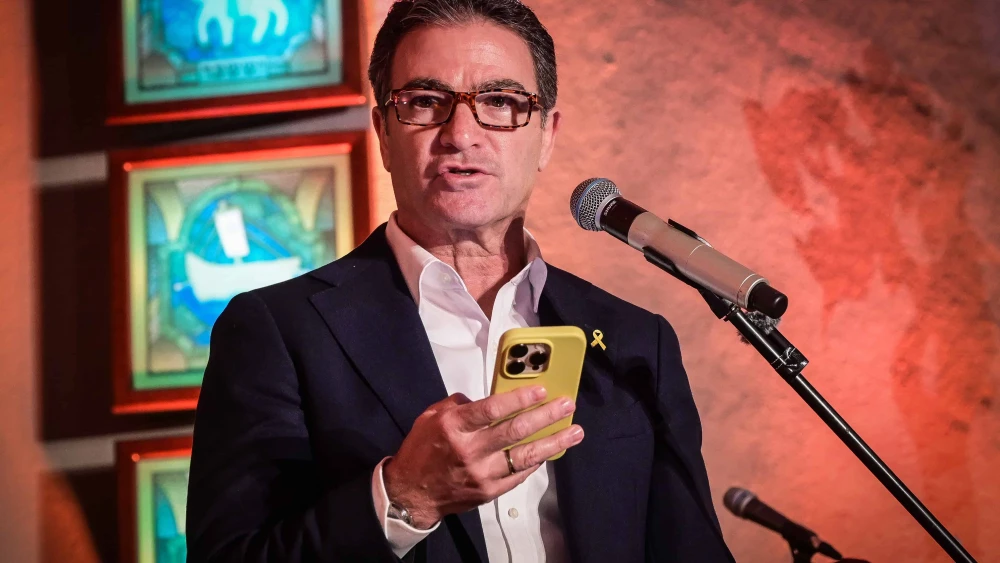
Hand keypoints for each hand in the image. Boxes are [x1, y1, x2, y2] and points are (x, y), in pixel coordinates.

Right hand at [382, 386, 583, 528]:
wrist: (411, 493)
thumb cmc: (422, 450)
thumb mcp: (431, 417)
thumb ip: (459, 404)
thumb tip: (487, 399)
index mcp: (454, 427)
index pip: (492, 409)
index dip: (520, 399)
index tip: (541, 390)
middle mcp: (470, 450)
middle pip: (515, 430)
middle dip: (545, 416)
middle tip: (566, 405)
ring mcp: (482, 473)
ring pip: (525, 455)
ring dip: (553, 442)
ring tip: (574, 432)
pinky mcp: (490, 491)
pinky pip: (519, 474)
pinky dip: (536, 461)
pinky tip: (551, 451)